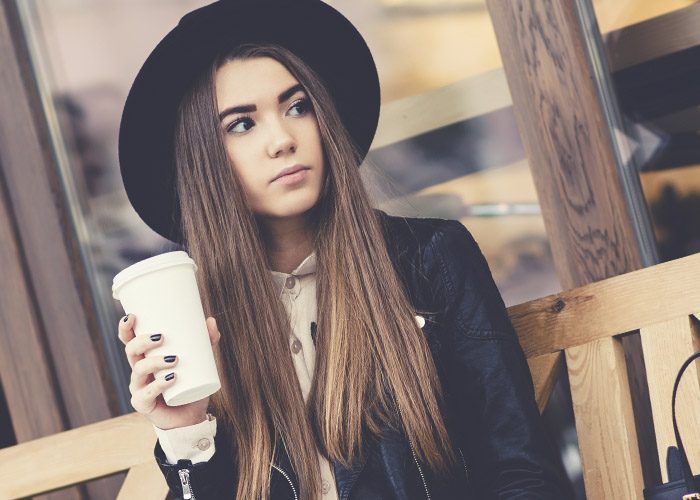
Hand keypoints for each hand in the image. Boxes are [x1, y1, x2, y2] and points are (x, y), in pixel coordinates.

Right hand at [117, 313, 220, 429]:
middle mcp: (139, 370)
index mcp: (145, 356)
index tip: (132, 316)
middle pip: (131, 351)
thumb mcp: (200, 361)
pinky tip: (171, 379)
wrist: (190, 416)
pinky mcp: (144, 404)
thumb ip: (206, 342)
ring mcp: (139, 387)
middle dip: (142, 341)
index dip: (126, 328)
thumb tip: (211, 321)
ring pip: (139, 370)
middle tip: (161, 337)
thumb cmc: (189, 385)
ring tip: (174, 359)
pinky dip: (159, 385)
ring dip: (155, 362)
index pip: (129, 340)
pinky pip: (147, 393)